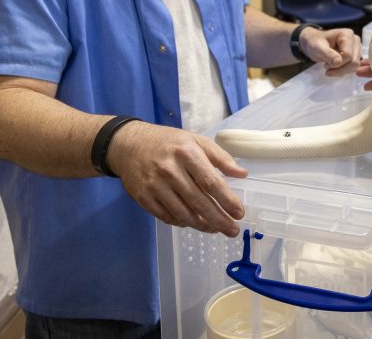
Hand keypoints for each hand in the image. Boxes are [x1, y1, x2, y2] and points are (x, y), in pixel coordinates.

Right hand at [107, 122, 247, 235]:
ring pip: (183, 214)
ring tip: (216, 229)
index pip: (211, 182)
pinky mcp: (143, 198)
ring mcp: (155, 186)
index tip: (239, 213)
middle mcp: (170, 171)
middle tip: (233, 230)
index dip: (227, 200)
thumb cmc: (168, 142)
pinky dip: (183, 222)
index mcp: (187, 153)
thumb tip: (242, 174)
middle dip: (219, 219)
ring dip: (203, 225)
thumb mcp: (196, 140)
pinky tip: (194, 223)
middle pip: (199, 202)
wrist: (129, 145)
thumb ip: (220, 157)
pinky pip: (167, 217)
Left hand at [300, 27, 361, 75]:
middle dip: (339, 69)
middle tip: (326, 68)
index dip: (337, 63)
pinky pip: (353, 68)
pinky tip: (335, 68)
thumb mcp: (317, 48)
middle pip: (354, 62)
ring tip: (330, 68)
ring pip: (355, 66)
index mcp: (347, 35)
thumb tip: (339, 62)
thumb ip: (328, 54)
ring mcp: (357, 48)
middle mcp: (355, 40)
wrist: (314, 43)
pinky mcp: (355, 56)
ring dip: (341, 71)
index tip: (325, 64)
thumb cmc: (315, 43)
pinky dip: (344, 71)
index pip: (348, 55)